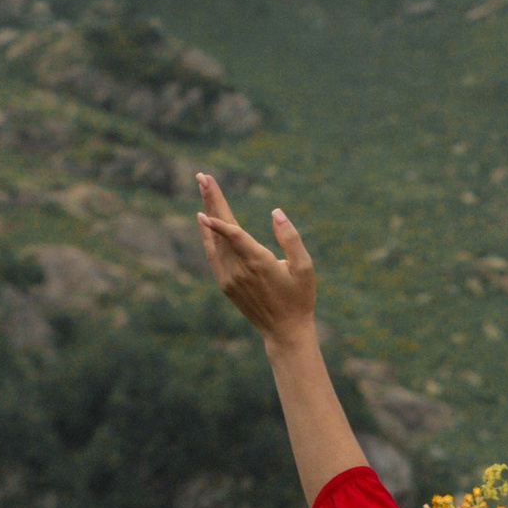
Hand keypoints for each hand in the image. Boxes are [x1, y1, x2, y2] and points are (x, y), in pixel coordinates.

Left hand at [197, 174, 317, 344]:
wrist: (284, 331)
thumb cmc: (299, 297)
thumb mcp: (304, 267)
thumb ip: (290, 238)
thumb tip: (276, 212)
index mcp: (258, 262)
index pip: (233, 233)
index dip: (219, 214)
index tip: (207, 194)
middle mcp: (239, 269)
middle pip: (219, 230)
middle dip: (211, 200)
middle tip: (203, 176)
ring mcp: (229, 278)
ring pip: (213, 240)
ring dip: (208, 213)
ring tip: (204, 190)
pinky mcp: (225, 284)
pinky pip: (213, 254)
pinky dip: (208, 235)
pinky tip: (205, 220)